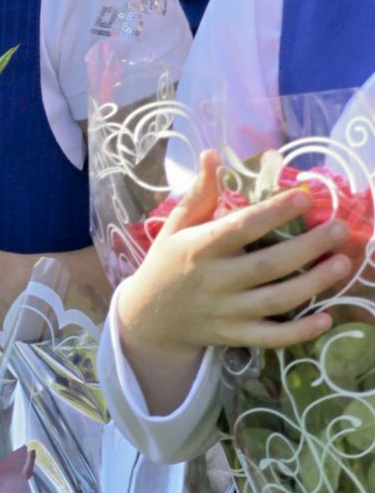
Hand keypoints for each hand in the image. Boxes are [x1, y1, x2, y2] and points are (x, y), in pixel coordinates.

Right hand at [117, 152, 351, 415]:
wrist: (150, 318)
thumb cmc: (167, 262)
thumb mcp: (175, 225)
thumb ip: (199, 193)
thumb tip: (213, 155)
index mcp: (199, 248)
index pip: (241, 227)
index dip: (274, 212)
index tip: (306, 196)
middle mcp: (215, 280)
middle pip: (268, 265)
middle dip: (308, 247)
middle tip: (341, 228)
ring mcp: (226, 311)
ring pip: (277, 300)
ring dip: (313, 283)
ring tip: (343, 263)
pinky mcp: (235, 336)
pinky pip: (271, 337)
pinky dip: (300, 332)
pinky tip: (326, 318)